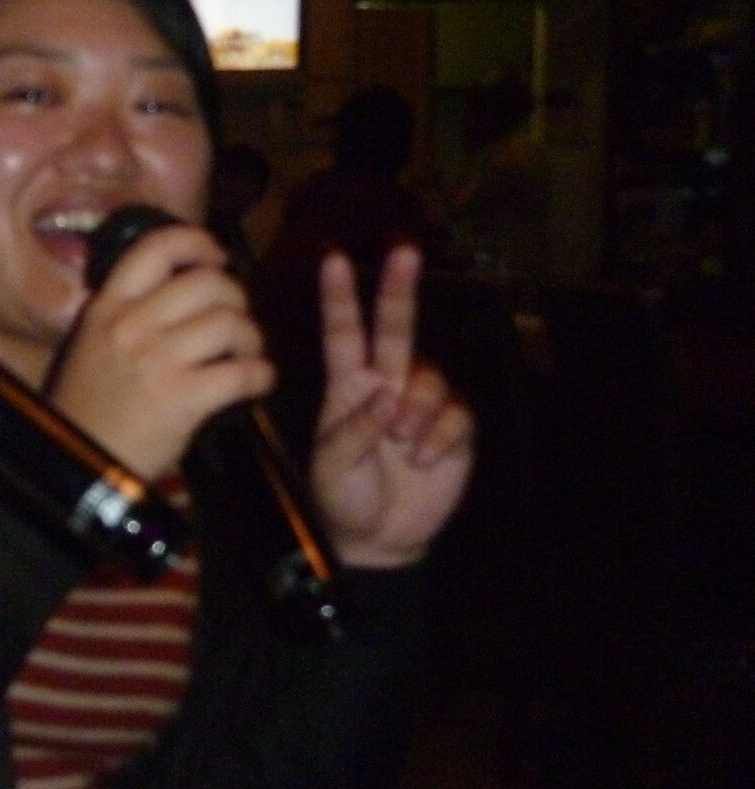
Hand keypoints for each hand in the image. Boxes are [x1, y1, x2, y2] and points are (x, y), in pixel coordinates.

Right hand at [48, 222, 272, 479]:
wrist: (75, 466)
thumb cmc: (86, 409)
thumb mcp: (91, 346)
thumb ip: (127, 313)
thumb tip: (183, 288)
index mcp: (105, 308)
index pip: (155, 248)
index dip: (197, 242)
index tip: (215, 256)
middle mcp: (131, 326)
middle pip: (207, 282)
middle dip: (235, 298)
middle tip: (236, 318)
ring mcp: (157, 361)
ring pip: (230, 323)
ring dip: (251, 338)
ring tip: (246, 354)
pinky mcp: (182, 399)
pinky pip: (243, 372)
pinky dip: (262, 375)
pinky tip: (258, 382)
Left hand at [310, 247, 474, 568]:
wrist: (379, 538)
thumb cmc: (343, 497)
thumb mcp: (333, 466)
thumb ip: (355, 429)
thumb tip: (386, 396)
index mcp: (348, 389)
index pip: (343, 335)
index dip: (339, 299)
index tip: (332, 260)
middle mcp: (385, 387)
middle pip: (396, 330)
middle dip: (398, 289)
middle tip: (403, 250)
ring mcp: (420, 406)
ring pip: (431, 378)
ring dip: (419, 412)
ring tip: (402, 446)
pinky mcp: (453, 429)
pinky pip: (456, 415)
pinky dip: (441, 437)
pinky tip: (425, 459)